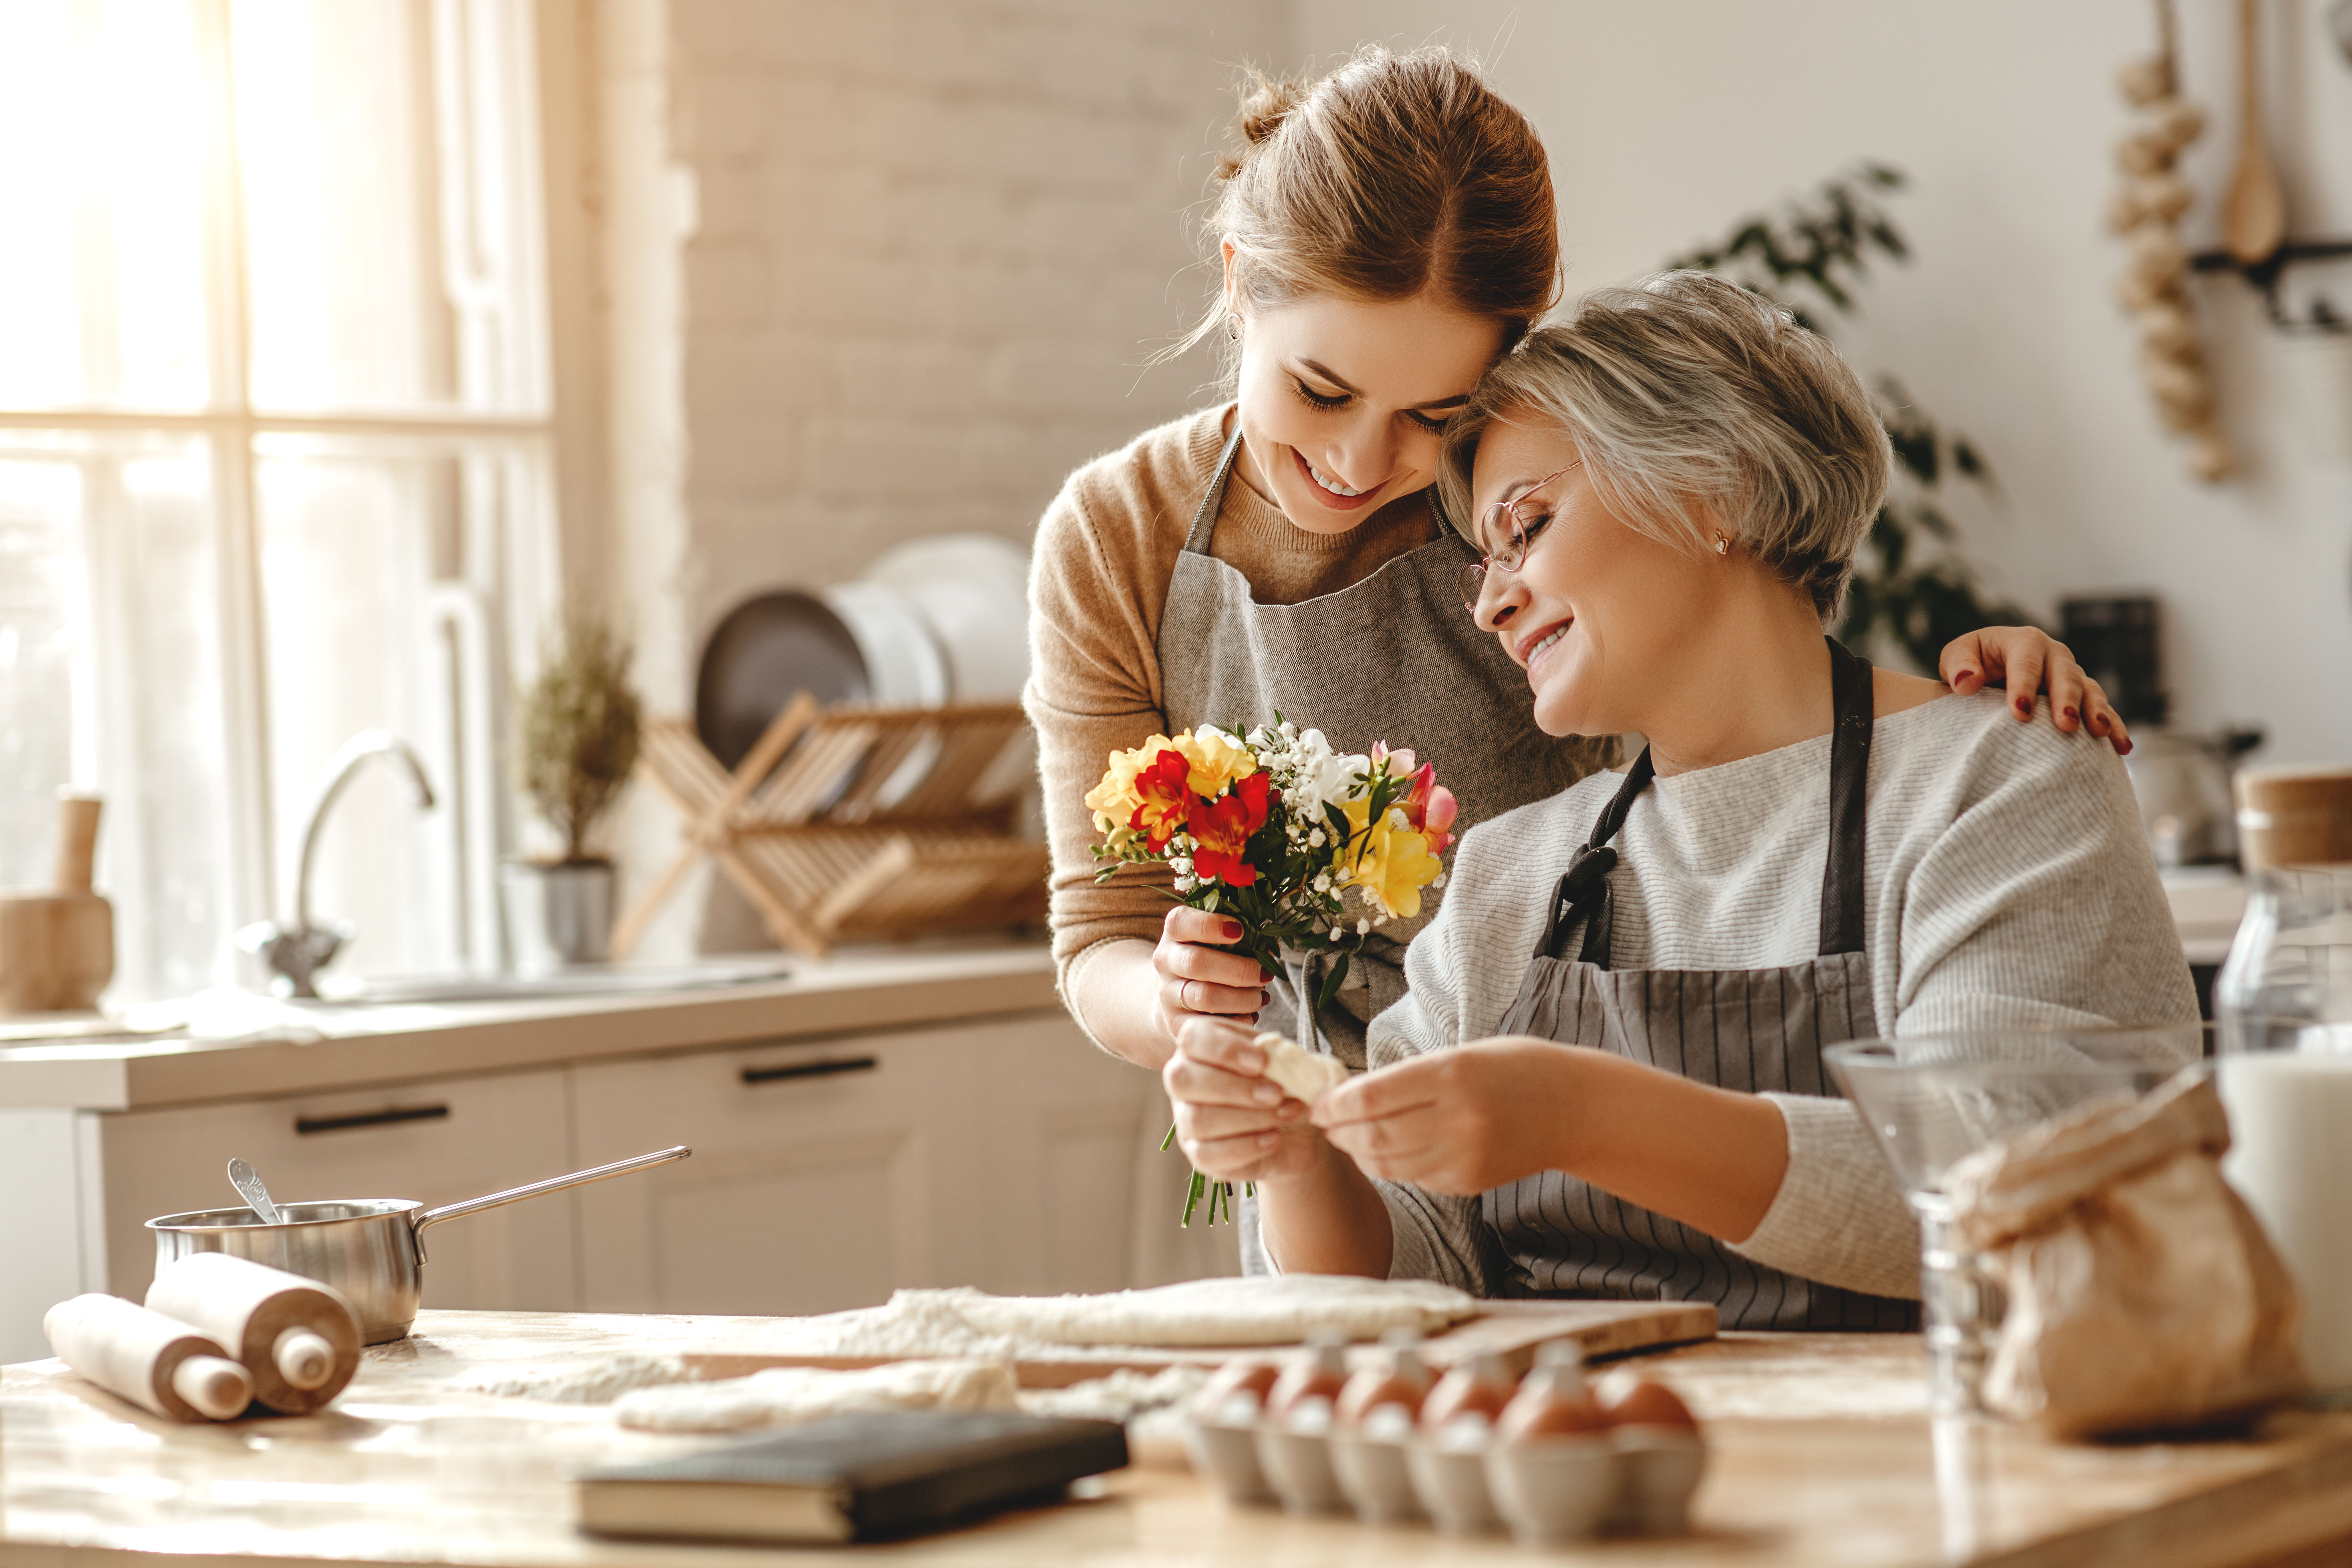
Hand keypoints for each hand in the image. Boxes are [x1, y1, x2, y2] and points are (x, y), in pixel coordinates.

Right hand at [1153, 906, 1269, 1043]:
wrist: (1177, 995)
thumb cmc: (1209, 957)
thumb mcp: (1215, 938)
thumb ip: (1237, 933)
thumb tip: (1270, 943)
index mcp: (1174, 933)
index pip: (1180, 922)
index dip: (1209, 925)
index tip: (1240, 930)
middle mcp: (1166, 961)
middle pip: (1196, 962)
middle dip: (1239, 970)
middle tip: (1265, 974)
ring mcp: (1168, 994)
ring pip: (1205, 996)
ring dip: (1242, 998)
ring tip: (1261, 997)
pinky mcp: (1176, 1022)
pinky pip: (1210, 1024)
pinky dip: (1237, 1020)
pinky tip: (1250, 1014)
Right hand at [1164, 1017, 1324, 1182]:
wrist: (1298, 1129)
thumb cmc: (1285, 1084)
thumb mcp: (1286, 1061)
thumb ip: (1276, 1053)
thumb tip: (1272, 1054)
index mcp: (1200, 1046)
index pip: (1191, 1038)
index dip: (1224, 1049)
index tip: (1262, 1061)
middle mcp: (1184, 1081)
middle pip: (1183, 1080)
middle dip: (1234, 1087)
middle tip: (1276, 1094)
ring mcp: (1186, 1120)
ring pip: (1197, 1119)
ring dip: (1248, 1118)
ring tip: (1286, 1114)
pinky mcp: (1198, 1153)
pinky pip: (1208, 1153)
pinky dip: (1247, 1147)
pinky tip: (1274, 1138)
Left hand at [1311, 1039, 1577, 1194]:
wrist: (1576, 1108)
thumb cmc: (1515, 1069)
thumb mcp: (1461, 1055)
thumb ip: (1408, 1077)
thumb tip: (1350, 1095)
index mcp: (1451, 1076)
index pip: (1370, 1098)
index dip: (1333, 1104)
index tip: (1317, 1101)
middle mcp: (1456, 1120)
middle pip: (1373, 1136)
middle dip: (1339, 1130)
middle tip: (1323, 1121)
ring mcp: (1464, 1157)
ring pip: (1388, 1163)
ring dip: (1359, 1151)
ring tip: (1348, 1136)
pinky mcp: (1469, 1182)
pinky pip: (1415, 1177)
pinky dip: (1391, 1165)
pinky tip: (1387, 1149)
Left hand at [1937, 627, 2133, 754]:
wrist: (1989, 672)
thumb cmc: (1971, 664)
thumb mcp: (1957, 657)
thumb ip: (1958, 666)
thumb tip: (1967, 682)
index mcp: (2024, 641)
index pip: (2026, 661)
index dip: (2024, 685)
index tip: (2019, 712)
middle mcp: (2054, 655)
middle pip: (2065, 675)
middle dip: (2066, 700)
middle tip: (2066, 725)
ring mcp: (2072, 676)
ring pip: (2090, 691)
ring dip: (2097, 712)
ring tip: (2100, 733)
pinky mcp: (2083, 699)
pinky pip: (2103, 710)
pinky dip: (2114, 726)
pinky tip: (2122, 746)